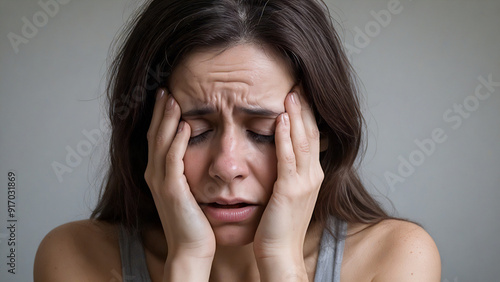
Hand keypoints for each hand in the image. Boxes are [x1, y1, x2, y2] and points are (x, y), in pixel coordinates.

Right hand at [144, 89, 215, 259]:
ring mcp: (161, 182)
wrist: (191, 247)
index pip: (158, 138)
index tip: (168, 96)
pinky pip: (173, 160)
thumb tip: (194, 153)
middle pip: (155, 135)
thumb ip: (185, 171)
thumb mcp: (186, 191)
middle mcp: (155, 174)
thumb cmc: (192, 221)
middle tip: (165, 88)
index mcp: (159, 174)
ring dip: (167, 119)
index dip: (161, 116)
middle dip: (160, 111)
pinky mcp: (172, 190)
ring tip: (172, 98)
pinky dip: (178, 141)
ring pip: (162, 142)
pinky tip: (185, 125)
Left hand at [253, 91, 323, 279]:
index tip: (300, 93)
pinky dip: (285, 136)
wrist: (280, 252)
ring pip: (302, 140)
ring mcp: (304, 182)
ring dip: (297, 115)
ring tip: (291, 92)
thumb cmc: (280, 225)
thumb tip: (284, 156)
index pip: (312, 136)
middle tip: (299, 82)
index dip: (307, 113)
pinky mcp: (290, 190)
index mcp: (312, 175)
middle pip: (311, 133)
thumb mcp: (289, 194)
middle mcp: (312, 175)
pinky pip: (287, 158)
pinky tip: (282, 118)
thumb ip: (290, 173)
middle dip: (305, 107)